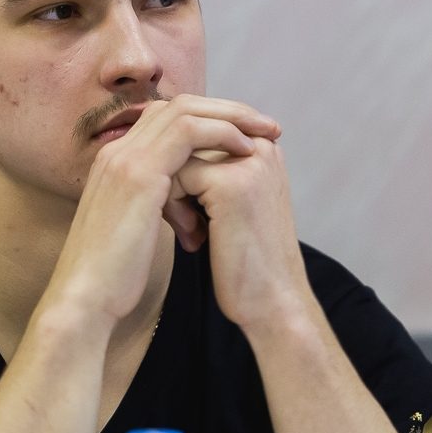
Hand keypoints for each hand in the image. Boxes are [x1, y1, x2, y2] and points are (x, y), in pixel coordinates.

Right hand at [47, 95, 280, 323]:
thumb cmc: (111, 277)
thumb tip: (185, 206)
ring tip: (264, 134)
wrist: (84, 298)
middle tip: (263, 125)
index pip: (164, 119)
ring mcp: (125, 158)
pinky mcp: (138, 173)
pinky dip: (222, 133)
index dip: (207, 121)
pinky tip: (245, 151)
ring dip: (231, 117)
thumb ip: (153, 206)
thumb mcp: (133, 229)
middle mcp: (117, 152)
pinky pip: (189, 132)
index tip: (243, 136)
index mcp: (115, 163)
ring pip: (185, 110)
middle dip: (225, 110)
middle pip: (176, 106)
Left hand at [173, 135, 310, 328]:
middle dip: (173, 178)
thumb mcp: (230, 198)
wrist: (270, 301)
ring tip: (189, 229)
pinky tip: (193, 237)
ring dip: (170, 193)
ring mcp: (247, 161)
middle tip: (186, 221)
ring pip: (174, 156)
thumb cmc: (244, 255)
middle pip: (183, 141)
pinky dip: (171, 207)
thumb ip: (210, 164)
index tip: (193, 206)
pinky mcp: (231, 183)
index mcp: (260, 143)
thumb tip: (161, 142)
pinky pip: (173, 177)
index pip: (193, 132)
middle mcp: (259, 144)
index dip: (181, 169)